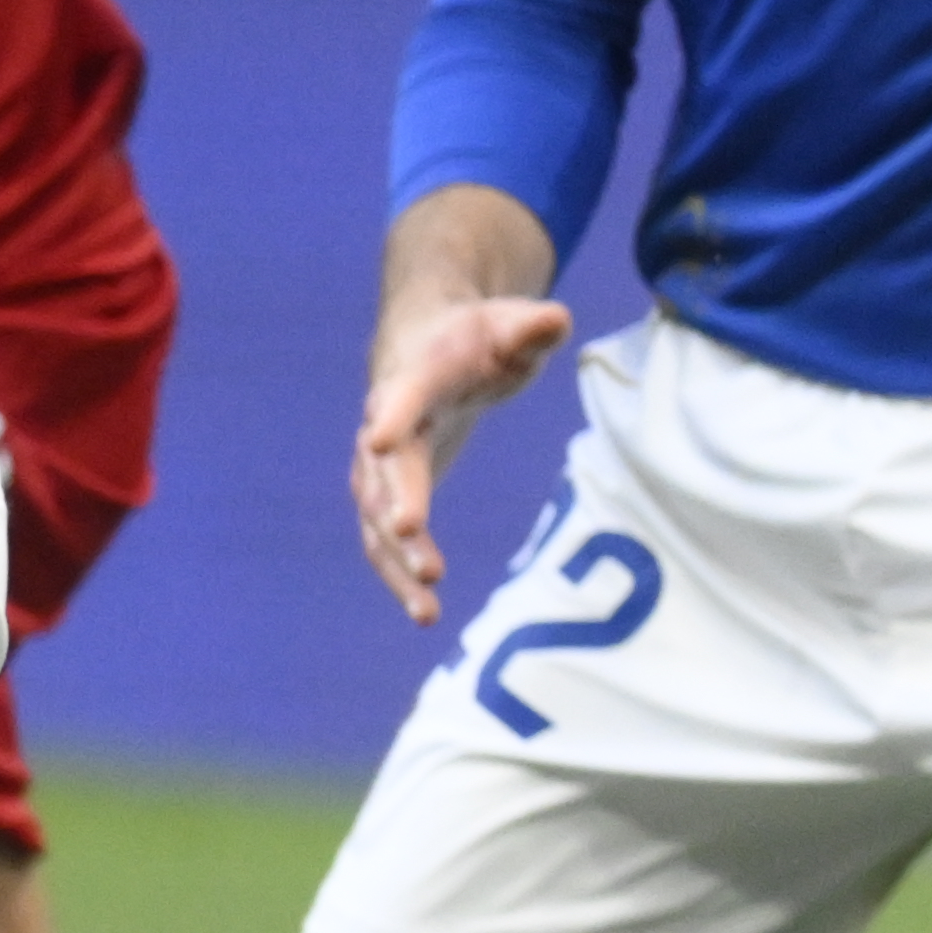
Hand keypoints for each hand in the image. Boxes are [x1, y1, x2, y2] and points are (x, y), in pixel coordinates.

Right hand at [353, 292, 571, 617]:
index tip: (379, 439)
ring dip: (397, 562)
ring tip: (428, 607)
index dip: (391, 414)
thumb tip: (555, 321)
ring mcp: (379, 465)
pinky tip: (425, 612)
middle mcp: (385, 423)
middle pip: (384, 468)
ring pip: (375, 518)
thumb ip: (532, 327)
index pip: (400, 395)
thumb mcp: (510, 326)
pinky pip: (384, 542)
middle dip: (396, 501)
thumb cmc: (477, 338)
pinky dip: (399, 576)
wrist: (427, 346)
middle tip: (411, 534)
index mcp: (414, 376)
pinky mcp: (388, 495)